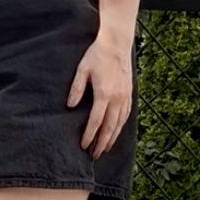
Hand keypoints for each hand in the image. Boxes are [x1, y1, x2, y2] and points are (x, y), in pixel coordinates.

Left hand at [67, 35, 132, 158]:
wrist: (116, 44)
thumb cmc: (96, 55)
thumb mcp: (82, 70)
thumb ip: (76, 88)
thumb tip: (70, 106)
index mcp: (104, 93)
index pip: (96, 121)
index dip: (90, 136)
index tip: (84, 146)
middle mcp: (117, 98)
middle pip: (109, 127)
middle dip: (102, 143)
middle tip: (94, 155)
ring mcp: (125, 97)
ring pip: (119, 124)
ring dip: (112, 138)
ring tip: (105, 149)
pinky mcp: (129, 94)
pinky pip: (126, 115)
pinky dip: (120, 127)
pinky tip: (115, 132)